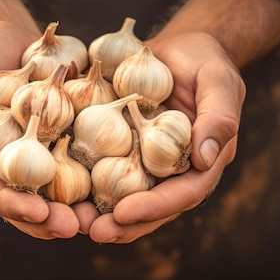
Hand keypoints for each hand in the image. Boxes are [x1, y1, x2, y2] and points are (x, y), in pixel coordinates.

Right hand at [0, 20, 94, 238]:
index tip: (39, 214)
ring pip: (54, 192)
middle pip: (24, 202)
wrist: (6, 38)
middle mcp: (6, 164)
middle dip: (49, 220)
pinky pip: (76, 161)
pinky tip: (117, 184)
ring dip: (75, 208)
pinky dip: (93, 175)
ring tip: (99, 218)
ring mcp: (35, 156)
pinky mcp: (60, 140)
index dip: (12, 206)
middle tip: (75, 226)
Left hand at [87, 32, 244, 242]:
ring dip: (99, 212)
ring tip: (70, 220)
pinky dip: (85, 182)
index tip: (124, 214)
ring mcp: (147, 161)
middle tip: (91, 231)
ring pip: (124, 196)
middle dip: (121, 224)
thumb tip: (205, 158)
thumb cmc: (204, 61)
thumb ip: (219, 118)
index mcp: (201, 161)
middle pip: (150, 207)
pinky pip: (104, 168)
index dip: (154, 208)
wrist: (178, 48)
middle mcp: (173, 169)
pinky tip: (60, 190)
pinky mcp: (123, 147)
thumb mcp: (219, 81)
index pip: (182, 194)